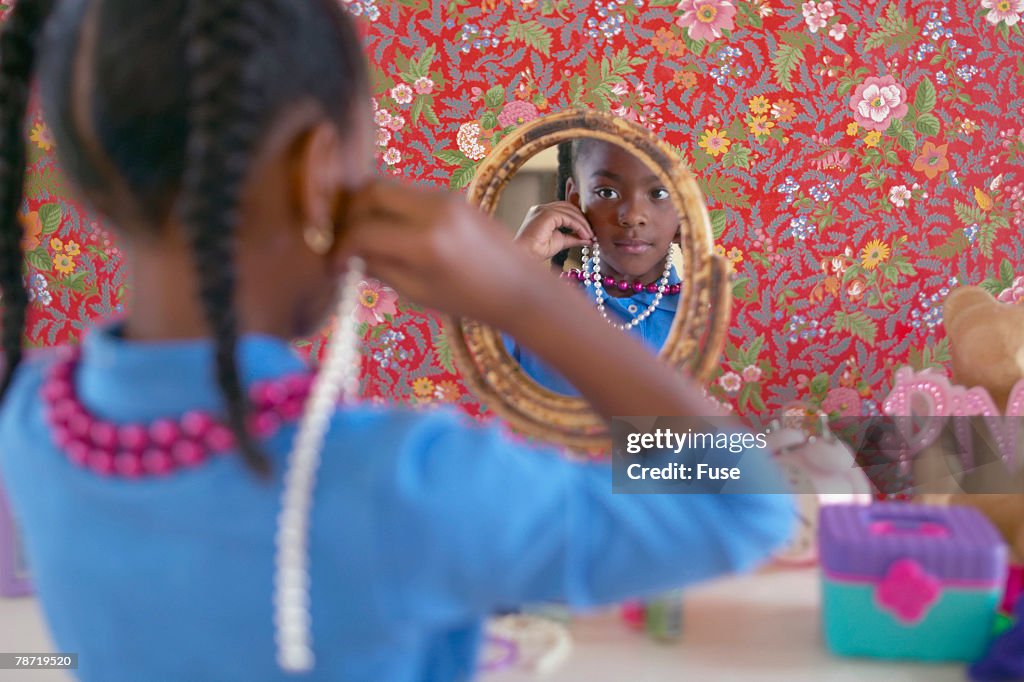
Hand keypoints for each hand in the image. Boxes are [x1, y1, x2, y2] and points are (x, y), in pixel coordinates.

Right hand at [338, 180, 545, 324]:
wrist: (520, 287)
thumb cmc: (470, 300)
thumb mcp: (419, 292)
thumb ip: (379, 268)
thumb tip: (348, 253)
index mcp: (426, 243)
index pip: (364, 231)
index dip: (340, 247)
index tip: (332, 264)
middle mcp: (434, 210)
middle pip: (371, 191)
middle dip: (349, 213)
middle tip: (343, 238)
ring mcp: (445, 197)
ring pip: (389, 187)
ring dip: (370, 208)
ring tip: (364, 237)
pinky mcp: (453, 195)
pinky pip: (410, 194)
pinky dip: (393, 208)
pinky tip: (391, 233)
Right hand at [514, 202, 594, 260]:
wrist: (525, 256)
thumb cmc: (536, 251)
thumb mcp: (560, 241)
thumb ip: (573, 237)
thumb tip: (588, 239)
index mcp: (543, 213)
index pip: (566, 210)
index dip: (579, 219)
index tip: (589, 232)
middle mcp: (542, 208)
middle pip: (569, 207)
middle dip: (583, 220)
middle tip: (592, 234)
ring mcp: (543, 209)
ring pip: (570, 211)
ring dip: (582, 224)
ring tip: (589, 236)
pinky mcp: (546, 214)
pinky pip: (568, 217)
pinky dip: (578, 226)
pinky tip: (583, 235)